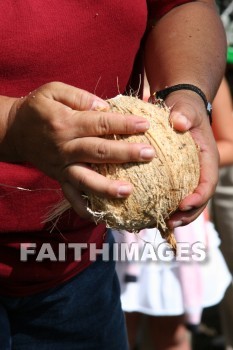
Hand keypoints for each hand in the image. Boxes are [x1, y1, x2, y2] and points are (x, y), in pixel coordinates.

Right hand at [5, 82, 154, 217]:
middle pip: (99, 151)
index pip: (101, 123)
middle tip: (149, 154)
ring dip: (107, 186)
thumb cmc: (38, 108)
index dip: (124, 124)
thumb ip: (80, 97)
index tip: (145, 125)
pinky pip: (70, 196)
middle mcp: (65, 147)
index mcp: (66, 123)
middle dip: (125, 154)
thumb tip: (105, 107)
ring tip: (129, 191)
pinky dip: (83, 208)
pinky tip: (99, 217)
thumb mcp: (54, 90)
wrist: (14, 130)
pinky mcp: (58, 178)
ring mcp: (61, 166)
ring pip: (86, 178)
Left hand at [164, 91, 218, 227]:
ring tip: (160, 224)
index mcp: (208, 159)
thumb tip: (179, 122)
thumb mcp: (186, 108)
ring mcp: (189, 176)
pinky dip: (164, 206)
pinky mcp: (177, 177)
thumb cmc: (184, 109)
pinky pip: (173, 194)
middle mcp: (200, 171)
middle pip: (199, 199)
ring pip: (186, 201)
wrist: (179, 110)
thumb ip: (185, 114)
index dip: (199, 197)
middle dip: (187, 214)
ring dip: (176, 215)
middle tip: (170, 222)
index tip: (183, 205)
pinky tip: (148, 213)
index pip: (208, 182)